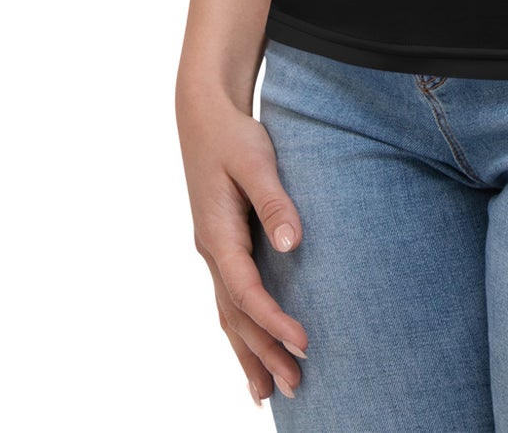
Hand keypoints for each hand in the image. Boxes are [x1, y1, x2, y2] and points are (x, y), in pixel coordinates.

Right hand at [176, 82, 310, 407]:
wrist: (204, 115)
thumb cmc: (232, 134)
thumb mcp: (256, 160)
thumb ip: (274, 202)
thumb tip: (292, 244)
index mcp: (217, 234)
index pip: (246, 291)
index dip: (273, 321)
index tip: (303, 343)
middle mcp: (211, 250)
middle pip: (236, 314)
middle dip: (263, 352)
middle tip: (294, 387)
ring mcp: (213, 251)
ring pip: (229, 314)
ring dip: (249, 352)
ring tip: (269, 392)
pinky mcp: (222, 246)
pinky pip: (230, 299)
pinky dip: (240, 330)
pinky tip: (251, 351)